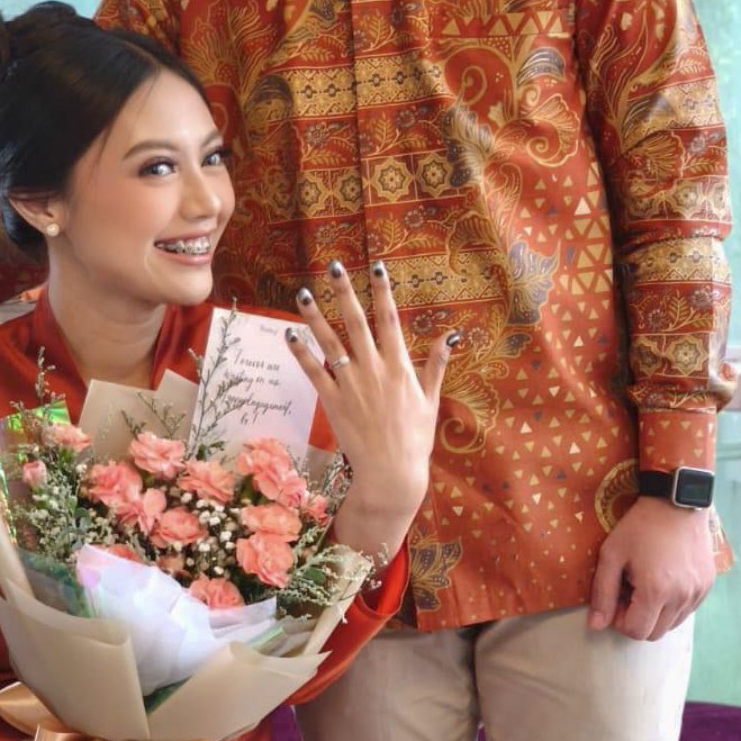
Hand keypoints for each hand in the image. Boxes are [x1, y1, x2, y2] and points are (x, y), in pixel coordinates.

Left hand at [286, 260, 457, 563]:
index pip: (390, 320)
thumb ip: (436, 366)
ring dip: (315, 316)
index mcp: (400, 367)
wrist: (392, 473)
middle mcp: (375, 370)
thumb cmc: (414, 439)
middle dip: (345, 292)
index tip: (376, 267)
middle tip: (334, 266)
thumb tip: (451, 336)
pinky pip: (314, 372)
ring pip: (331, 343)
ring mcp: (352, 385)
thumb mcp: (431, 400)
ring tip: (302, 293)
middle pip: (357, 323)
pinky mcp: (333, 402)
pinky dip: (301, 352)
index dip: (383, 292)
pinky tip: (290, 334)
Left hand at [588, 497, 716, 641]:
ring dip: (657, 613)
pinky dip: (674, 604)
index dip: (621, 620)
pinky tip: (666, 579)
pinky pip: (688, 610)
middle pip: (655, 633)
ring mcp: (698, 592)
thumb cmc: (640, 527)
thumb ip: (602, 593)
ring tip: (649, 584)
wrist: (676, 502)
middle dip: (639, 619)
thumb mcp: (612, 555)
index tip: (618, 597)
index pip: (636, 632)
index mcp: (656, 591)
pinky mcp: (707, 585)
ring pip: (673, 624)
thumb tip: (596, 626)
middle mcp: (681, 597)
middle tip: (631, 591)